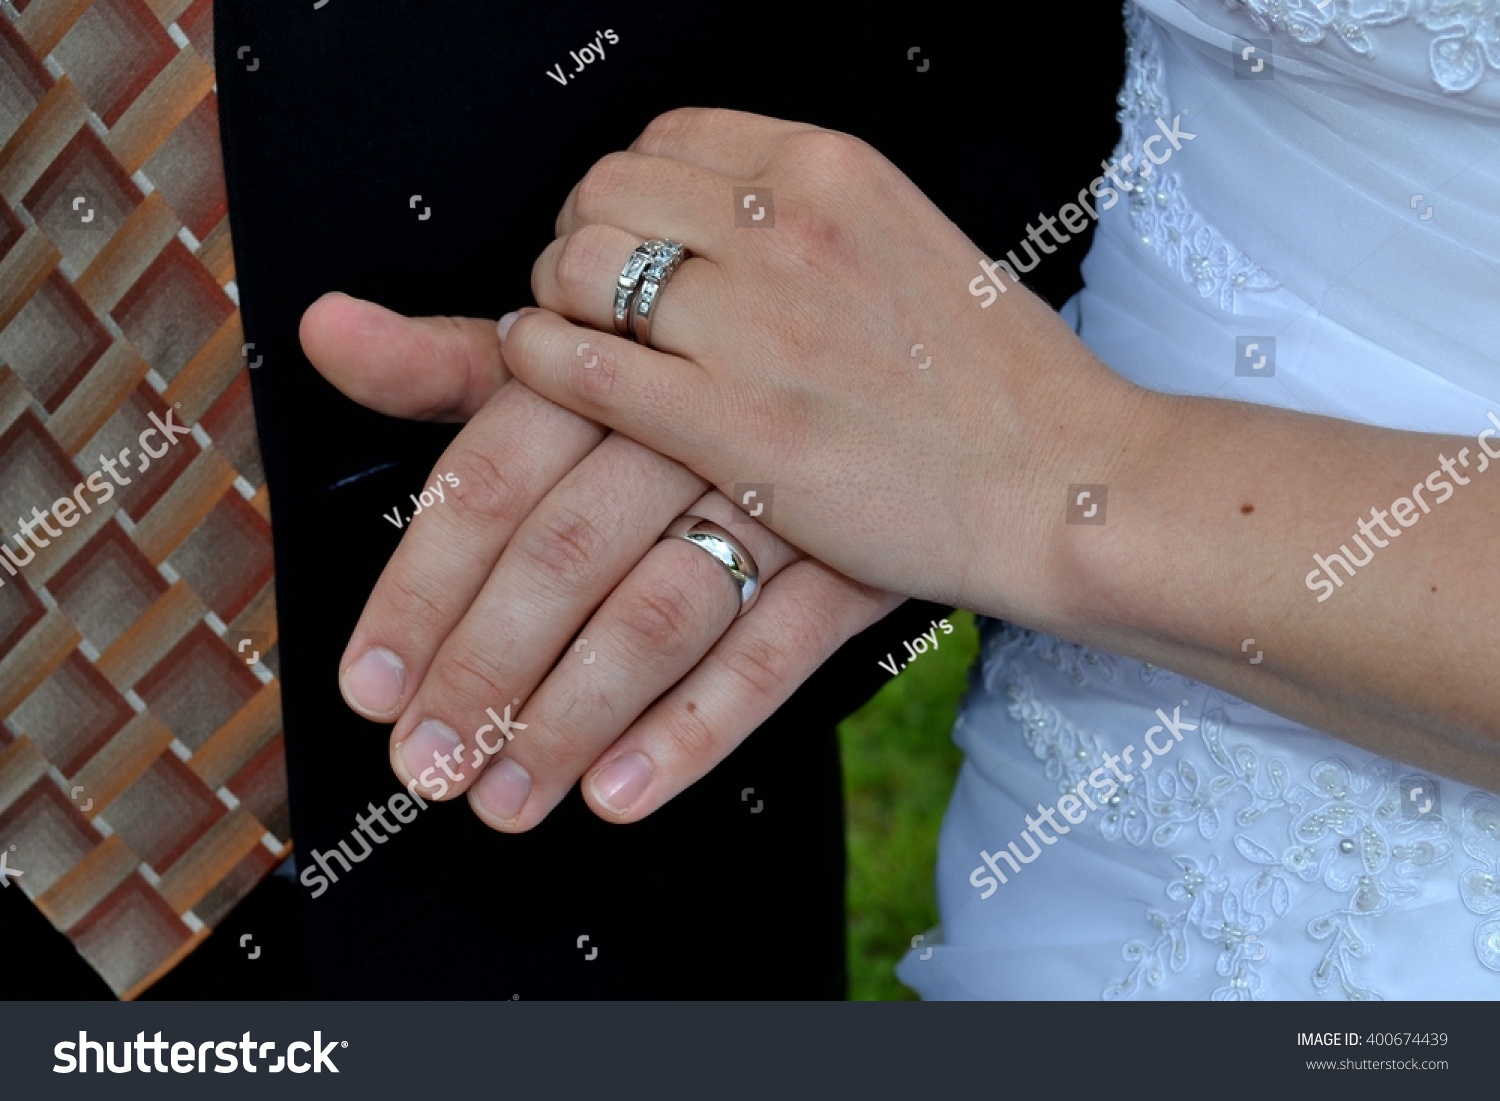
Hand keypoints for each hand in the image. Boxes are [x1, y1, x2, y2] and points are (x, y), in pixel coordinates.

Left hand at [300, 292, 899, 828]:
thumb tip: (325, 332)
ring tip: (505, 800)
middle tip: (425, 765)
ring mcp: (784, 492)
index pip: (495, 475)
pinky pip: (777, 650)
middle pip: (567, 553)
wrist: (918, 376)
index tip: (368, 681)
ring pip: (661, 611)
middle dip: (484, 671)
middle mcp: (694, 419)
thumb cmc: (713, 368)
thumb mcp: (588, 349)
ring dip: (573, 717)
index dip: (421, 587)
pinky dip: (697, 726)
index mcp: (614, 357)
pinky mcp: (857, 558)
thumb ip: (454, 360)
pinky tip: (625, 789)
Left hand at [498, 109, 1156, 620]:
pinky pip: (580, 366)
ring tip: (571, 337)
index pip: (668, 138)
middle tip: (586, 292)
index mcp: (833, 173)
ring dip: (555, 299)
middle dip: (578, 237)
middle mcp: (786, 229)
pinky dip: (539, 358)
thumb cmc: (999, 386)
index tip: (628, 235)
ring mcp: (754, 326)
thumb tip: (718, 225)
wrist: (1060, 483)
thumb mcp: (912, 246)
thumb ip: (812, 224)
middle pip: (606, 192)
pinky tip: (543, 367)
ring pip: (579, 269)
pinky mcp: (731, 424)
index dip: (627, 188)